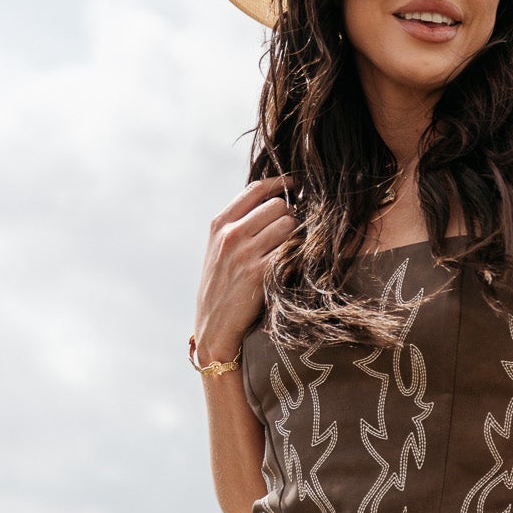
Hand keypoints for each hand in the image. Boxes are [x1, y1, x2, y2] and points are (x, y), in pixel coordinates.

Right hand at [193, 176, 297, 361]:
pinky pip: (292, 251)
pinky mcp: (260, 274)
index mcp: (220, 224)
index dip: (280, 183)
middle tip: (294, 230)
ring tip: (294, 250)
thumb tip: (275, 202)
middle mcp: (231, 234)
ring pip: (288, 225)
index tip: (295, 185)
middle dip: (290, 215)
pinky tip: (297, 263)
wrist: (214, 328)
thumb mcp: (219, 250)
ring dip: (297, 235)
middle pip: (277, 205)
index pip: (256, 189)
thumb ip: (239, 224)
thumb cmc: (222, 288)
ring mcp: (245, 254)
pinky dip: (299, 254)